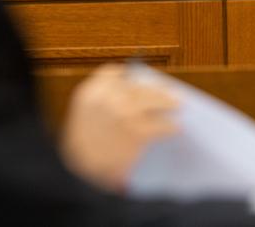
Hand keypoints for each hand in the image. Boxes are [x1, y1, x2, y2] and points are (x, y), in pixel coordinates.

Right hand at [60, 63, 178, 192]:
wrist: (78, 181)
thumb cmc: (80, 155)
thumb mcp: (81, 123)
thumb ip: (100, 105)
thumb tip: (127, 97)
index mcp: (89, 93)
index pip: (112, 72)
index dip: (127, 76)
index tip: (138, 79)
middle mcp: (107, 97)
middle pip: (139, 85)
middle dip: (155, 90)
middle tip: (168, 94)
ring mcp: (124, 111)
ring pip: (154, 99)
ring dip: (167, 103)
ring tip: (176, 106)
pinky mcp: (139, 130)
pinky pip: (161, 124)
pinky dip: (170, 127)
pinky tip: (174, 129)